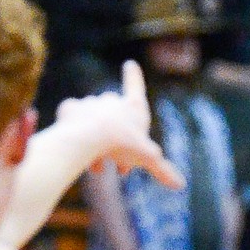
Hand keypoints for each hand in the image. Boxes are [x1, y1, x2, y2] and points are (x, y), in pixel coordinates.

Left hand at [56, 60, 184, 188]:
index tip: (130, 64)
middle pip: (115, 115)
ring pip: (94, 122)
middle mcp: (111, 100)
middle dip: (118, 139)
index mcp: (132, 106)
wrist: (88, 136)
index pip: (135, 86)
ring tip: (97, 168)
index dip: (133, 76)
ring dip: (97, 142)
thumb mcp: (147, 158)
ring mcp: (89, 103)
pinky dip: (75, 132)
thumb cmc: (122, 143)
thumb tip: (180, 185)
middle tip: (120, 167)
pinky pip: (72, 119)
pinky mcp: (69, 108)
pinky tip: (77, 149)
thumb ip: (162, 170)